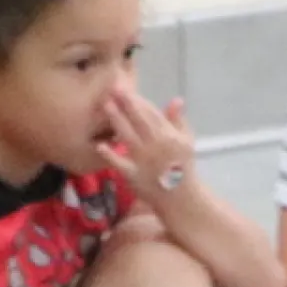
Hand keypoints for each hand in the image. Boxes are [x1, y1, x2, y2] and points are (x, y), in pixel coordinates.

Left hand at [96, 84, 199, 202]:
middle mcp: (157, 145)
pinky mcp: (134, 175)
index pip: (152, 113)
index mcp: (170, 135)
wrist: (181, 198)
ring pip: (128, 135)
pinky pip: (120, 163)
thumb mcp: (187, 141)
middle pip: (139, 120)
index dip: (138, 100)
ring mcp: (144, 160)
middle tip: (113, 88)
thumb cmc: (183, 168)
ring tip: (105, 105)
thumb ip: (179, 120)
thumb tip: (176, 99)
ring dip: (116, 120)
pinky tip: (100, 145)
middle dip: (126, 103)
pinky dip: (110, 155)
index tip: (125, 88)